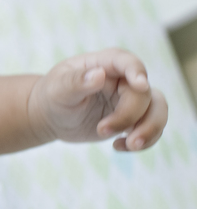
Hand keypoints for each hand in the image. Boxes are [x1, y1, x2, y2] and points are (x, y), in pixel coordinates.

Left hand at [28, 49, 167, 150]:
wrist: (51, 116)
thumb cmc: (52, 96)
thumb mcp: (58, 89)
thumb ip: (76, 82)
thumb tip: (98, 75)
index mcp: (103, 64)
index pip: (126, 61)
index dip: (137, 71)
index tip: (140, 86)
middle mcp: (122, 79)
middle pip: (143, 93)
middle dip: (129, 115)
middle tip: (102, 130)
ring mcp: (130, 99)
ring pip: (158, 109)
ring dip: (149, 129)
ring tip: (130, 145)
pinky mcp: (133, 118)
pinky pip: (152, 128)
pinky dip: (144, 140)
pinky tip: (118, 146)